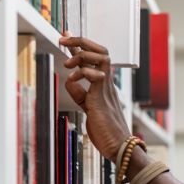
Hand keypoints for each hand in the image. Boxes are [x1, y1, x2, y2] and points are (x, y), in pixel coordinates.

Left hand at [60, 35, 130, 162]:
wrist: (119, 148)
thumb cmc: (106, 132)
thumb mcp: (88, 108)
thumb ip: (80, 94)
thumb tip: (69, 81)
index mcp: (104, 86)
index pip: (94, 59)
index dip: (81, 45)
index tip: (68, 36)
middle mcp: (108, 84)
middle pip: (101, 50)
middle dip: (81, 41)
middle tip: (63, 38)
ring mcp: (107, 89)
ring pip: (101, 57)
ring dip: (81, 55)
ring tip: (68, 63)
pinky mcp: (102, 97)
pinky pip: (95, 75)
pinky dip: (82, 73)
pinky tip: (72, 79)